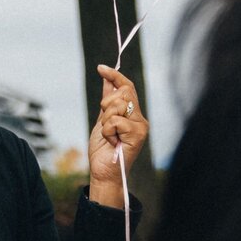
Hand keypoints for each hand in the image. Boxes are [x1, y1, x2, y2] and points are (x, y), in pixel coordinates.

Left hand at [88, 65, 150, 206]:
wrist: (103, 172)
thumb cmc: (103, 150)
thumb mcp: (102, 120)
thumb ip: (107, 100)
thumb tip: (107, 78)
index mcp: (132, 114)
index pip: (127, 87)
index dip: (115, 75)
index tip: (100, 68)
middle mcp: (140, 118)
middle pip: (122, 92)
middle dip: (106, 104)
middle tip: (105, 123)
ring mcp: (140, 126)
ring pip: (117, 106)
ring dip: (105, 121)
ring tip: (109, 137)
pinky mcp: (138, 135)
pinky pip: (115, 121)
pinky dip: (107, 131)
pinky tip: (112, 142)